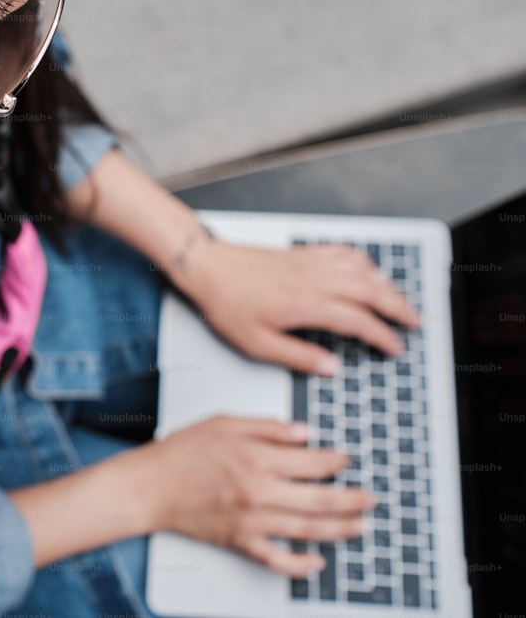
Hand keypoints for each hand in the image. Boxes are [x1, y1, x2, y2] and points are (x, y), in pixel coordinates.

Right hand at [135, 415, 375, 576]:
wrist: (148, 487)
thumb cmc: (179, 453)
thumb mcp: (223, 423)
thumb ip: (266, 427)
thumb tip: (302, 432)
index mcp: (256, 459)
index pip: (312, 463)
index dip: (336, 462)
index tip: (346, 460)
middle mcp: (259, 492)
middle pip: (319, 500)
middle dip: (352, 499)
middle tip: (371, 498)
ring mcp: (251, 521)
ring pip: (307, 530)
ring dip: (340, 529)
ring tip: (360, 527)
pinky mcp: (239, 541)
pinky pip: (276, 559)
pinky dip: (300, 565)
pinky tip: (316, 562)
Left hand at [172, 238, 420, 375]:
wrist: (206, 268)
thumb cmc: (226, 304)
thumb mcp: (257, 344)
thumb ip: (297, 357)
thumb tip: (330, 367)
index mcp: (307, 304)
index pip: (358, 321)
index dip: (382, 336)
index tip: (394, 348)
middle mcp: (315, 279)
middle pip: (371, 291)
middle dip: (398, 308)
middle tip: (414, 323)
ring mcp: (310, 262)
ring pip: (363, 270)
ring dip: (386, 285)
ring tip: (399, 301)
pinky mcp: (302, 253)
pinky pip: (343, 252)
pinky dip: (363, 262)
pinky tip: (368, 270)